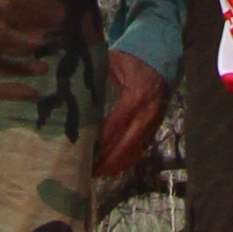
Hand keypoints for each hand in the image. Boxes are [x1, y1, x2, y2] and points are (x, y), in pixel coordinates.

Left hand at [96, 53, 168, 192]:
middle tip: (89, 172)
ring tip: (98, 173)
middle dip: (109, 162)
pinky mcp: (156, 126)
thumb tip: (71, 90)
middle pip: (126, 145)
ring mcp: (153, 122)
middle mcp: (146, 114)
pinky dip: (128, 159)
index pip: (115, 126)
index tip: (85, 155)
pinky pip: (142, 147)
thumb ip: (95, 77)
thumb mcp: (113, 63)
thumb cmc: (133, 60)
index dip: (101, 143)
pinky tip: (115, 166)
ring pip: (136, 150)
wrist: (161, 58)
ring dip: (118, 164)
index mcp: (134, 97)